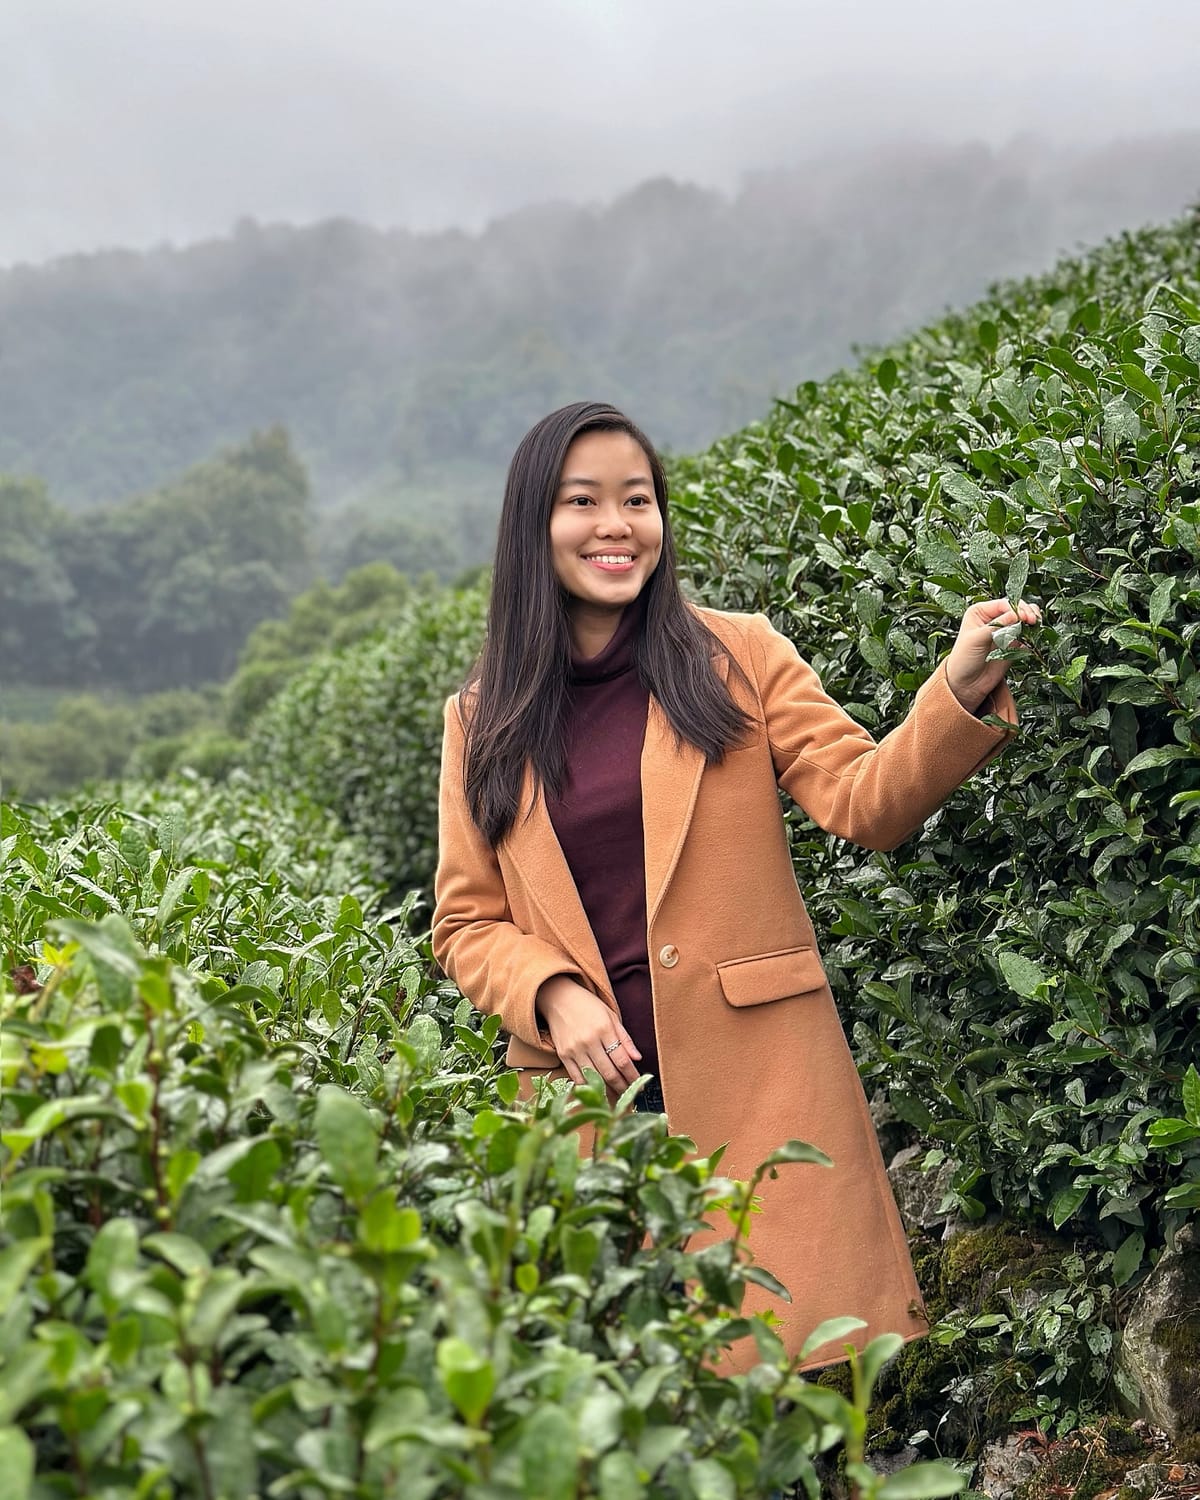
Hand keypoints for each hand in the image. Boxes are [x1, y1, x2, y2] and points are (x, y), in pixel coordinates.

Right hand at [535, 975, 642, 1088]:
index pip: (622, 1060)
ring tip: (618, 1097)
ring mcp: (574, 1049)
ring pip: (593, 1078)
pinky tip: (598, 1091)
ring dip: (607, 1091)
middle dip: (622, 1087)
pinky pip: (577, 1077)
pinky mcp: (563, 1055)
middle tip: (631, 1094)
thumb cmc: (588, 1006)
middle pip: (609, 1072)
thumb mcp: (611, 1016)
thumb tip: (637, 1058)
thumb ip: (624, 1038)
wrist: (559, 999)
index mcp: (604, 1029)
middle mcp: (588, 1040)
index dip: (632, 1076)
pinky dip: (589, 1087)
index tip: (640, 1084)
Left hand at [945, 597, 1041, 712]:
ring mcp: (1004, 631)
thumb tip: (1018, 615)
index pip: (1004, 603)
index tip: (1025, 617)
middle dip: (1028, 612)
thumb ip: (997, 626)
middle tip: (1033, 621)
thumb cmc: (963, 659)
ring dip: (1033, 621)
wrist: (966, 684)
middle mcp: (993, 618)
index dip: (1017, 608)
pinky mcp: (1013, 645)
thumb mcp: (977, 639)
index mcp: (980, 612)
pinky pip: (1027, 636)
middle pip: (1017, 609)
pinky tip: (1034, 638)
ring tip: (1036, 625)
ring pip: (1024, 620)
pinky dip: (1033, 635)